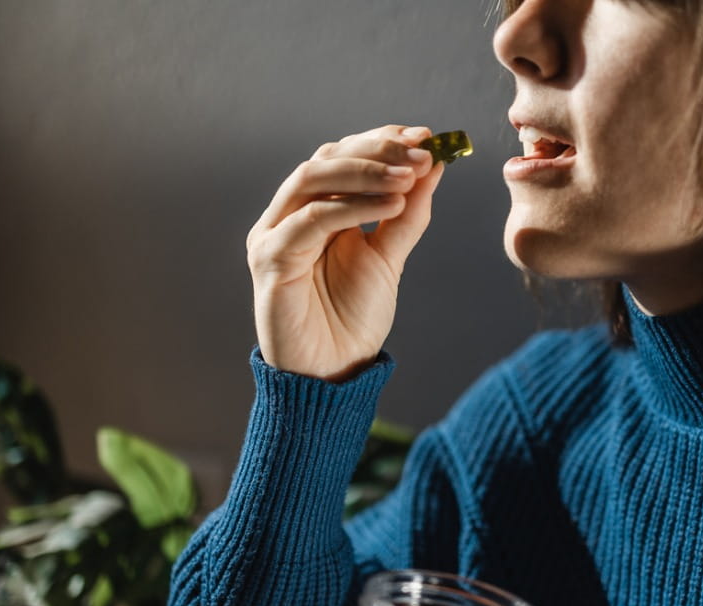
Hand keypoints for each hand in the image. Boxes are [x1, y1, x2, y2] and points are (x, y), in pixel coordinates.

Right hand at [246, 124, 444, 380]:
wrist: (333, 372)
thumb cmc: (353, 318)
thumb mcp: (389, 257)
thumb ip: (407, 212)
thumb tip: (433, 163)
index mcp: (313, 209)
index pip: (342, 156)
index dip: (381, 141)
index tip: (426, 137)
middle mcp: (288, 215)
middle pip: (327, 159)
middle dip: (377, 151)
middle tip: (422, 151)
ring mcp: (273, 234)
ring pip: (313, 179)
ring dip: (366, 172)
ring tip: (410, 175)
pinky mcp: (269, 259)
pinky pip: (311, 221)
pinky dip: (353, 208)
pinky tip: (393, 204)